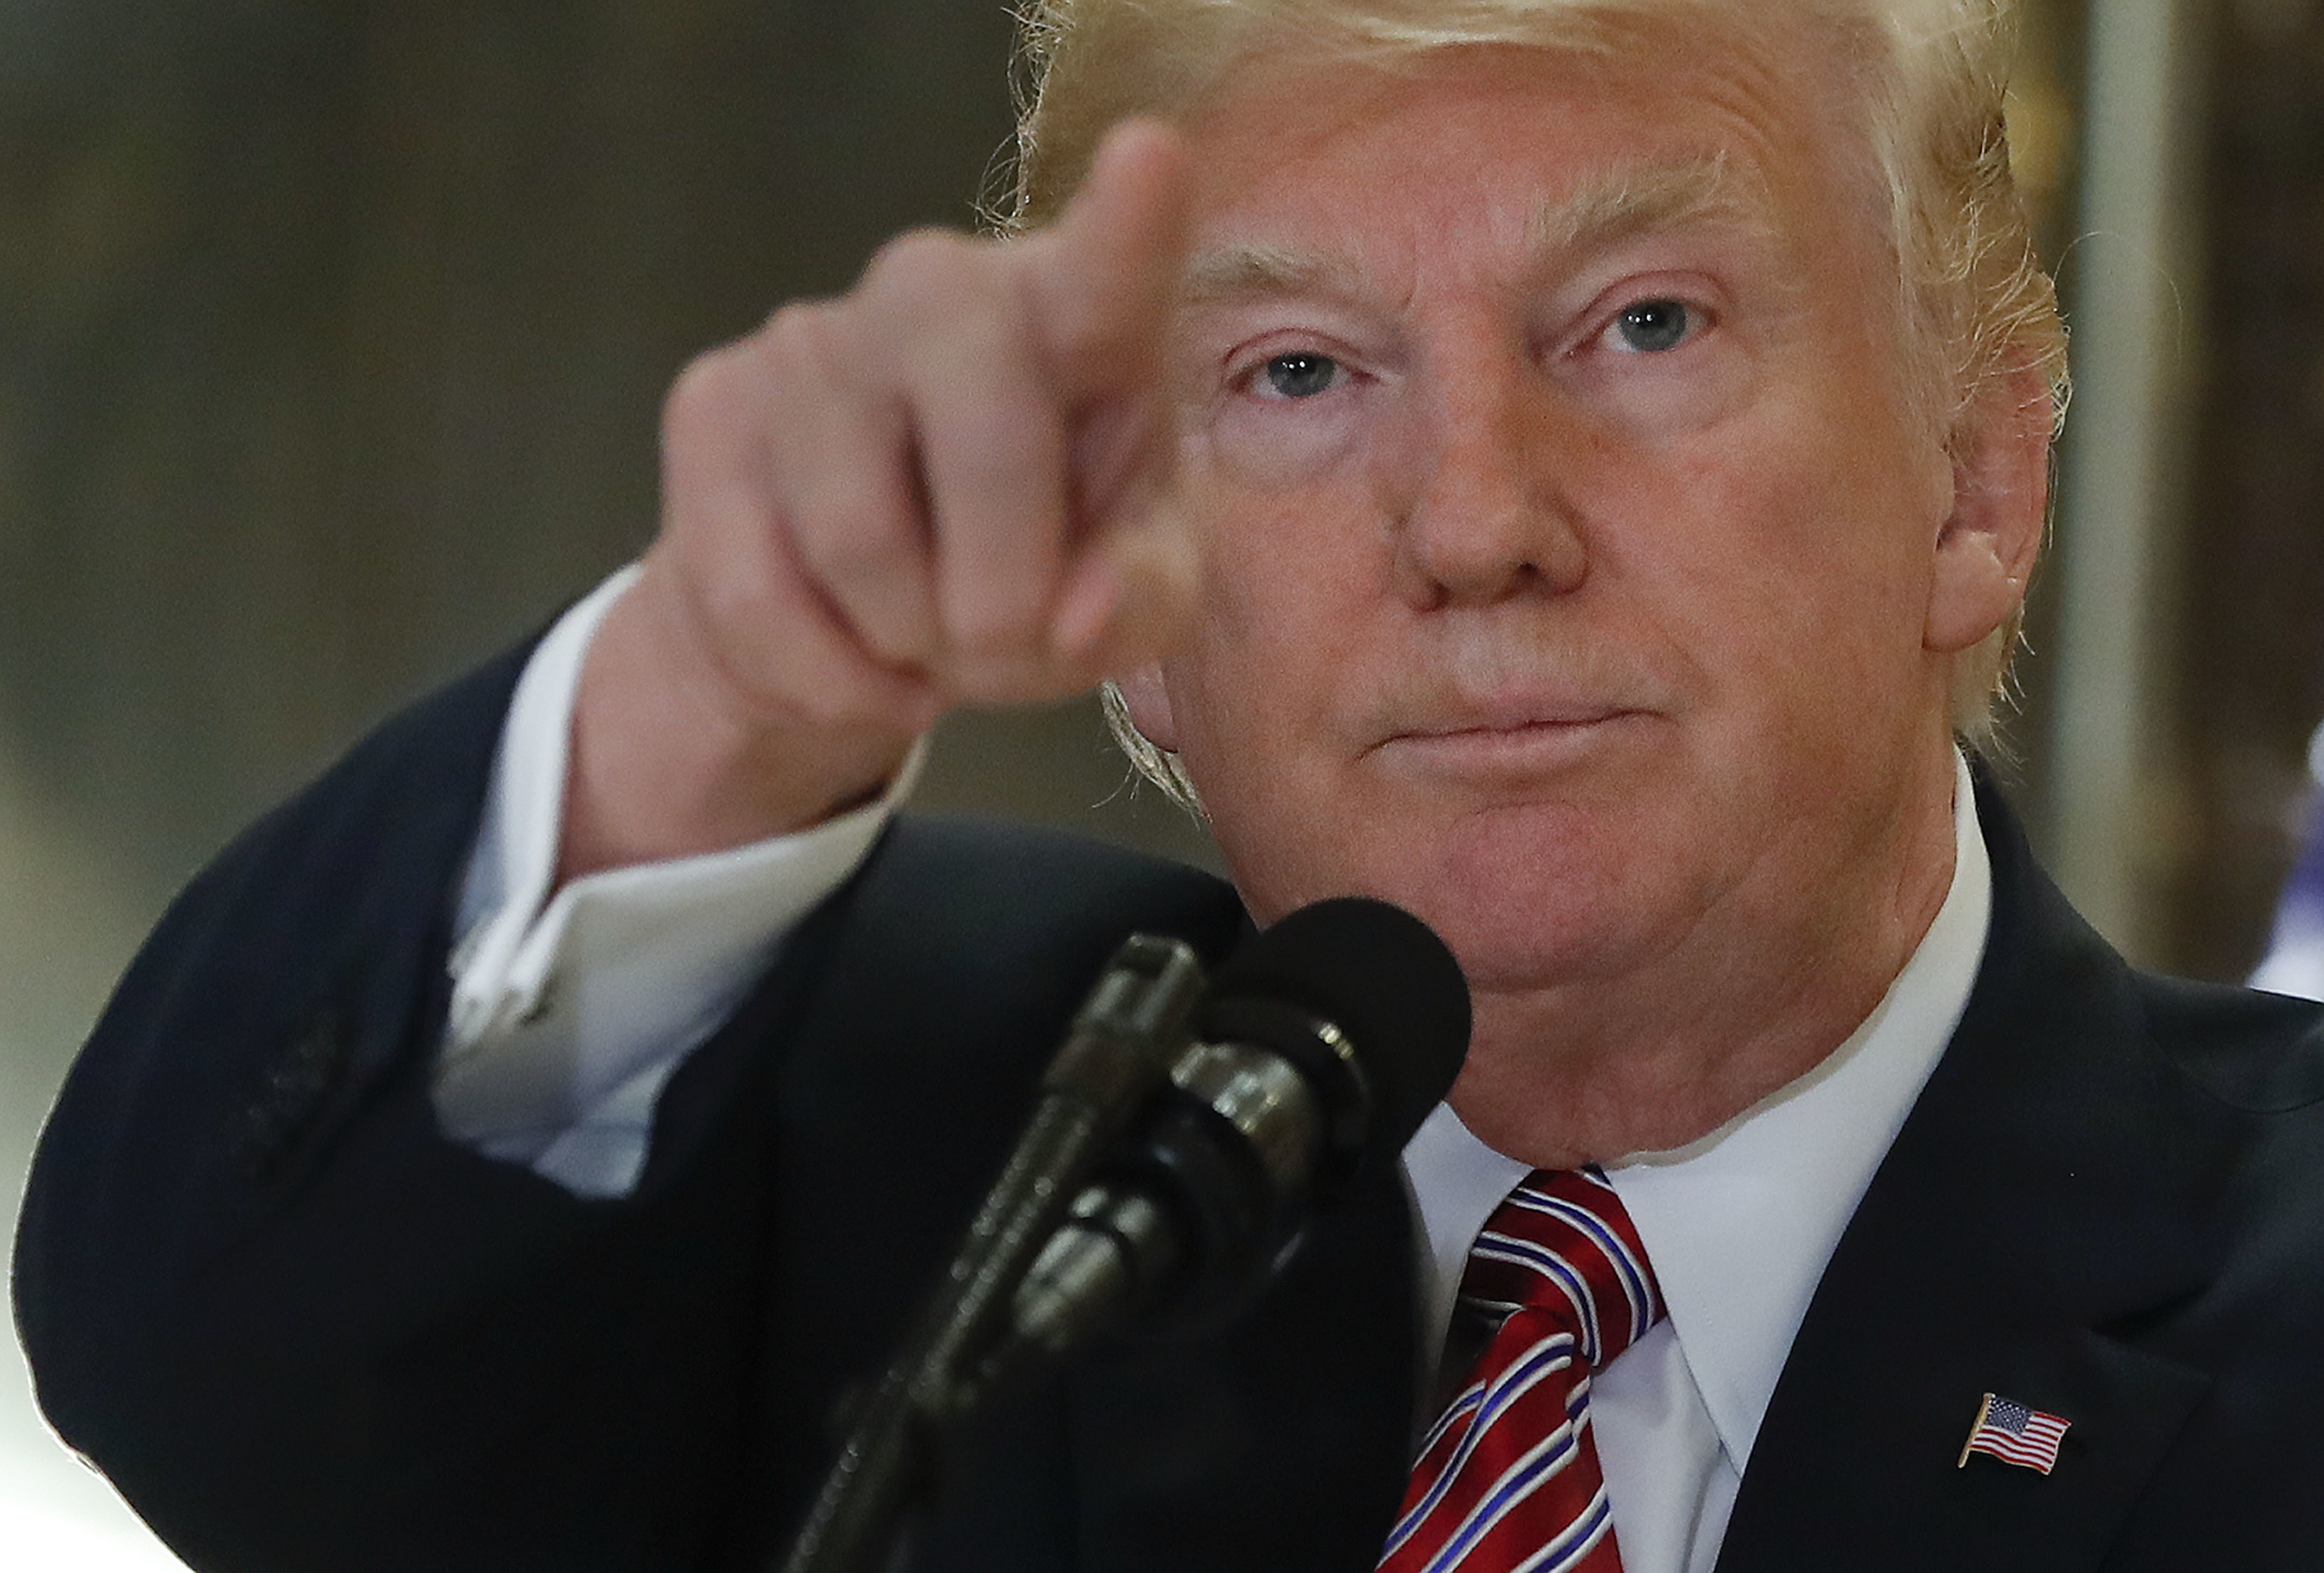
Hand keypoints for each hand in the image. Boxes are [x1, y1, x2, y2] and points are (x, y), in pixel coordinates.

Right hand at [562, 122, 1196, 878]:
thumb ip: (1134, 598)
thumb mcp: (1124, 600)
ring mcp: (814, 337)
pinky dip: (826, 678)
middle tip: (1004, 644)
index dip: (1129, 221)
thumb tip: (1071, 617)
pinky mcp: (712, 404)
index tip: (1150, 157)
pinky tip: (857, 665)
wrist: (858, 619)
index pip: (1108, 267)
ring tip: (924, 641)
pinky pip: (756, 593)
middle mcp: (941, 292)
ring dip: (906, 643)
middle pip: (985, 437)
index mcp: (1077, 321)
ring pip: (858, 540)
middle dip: (1001, 594)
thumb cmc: (1031, 575)